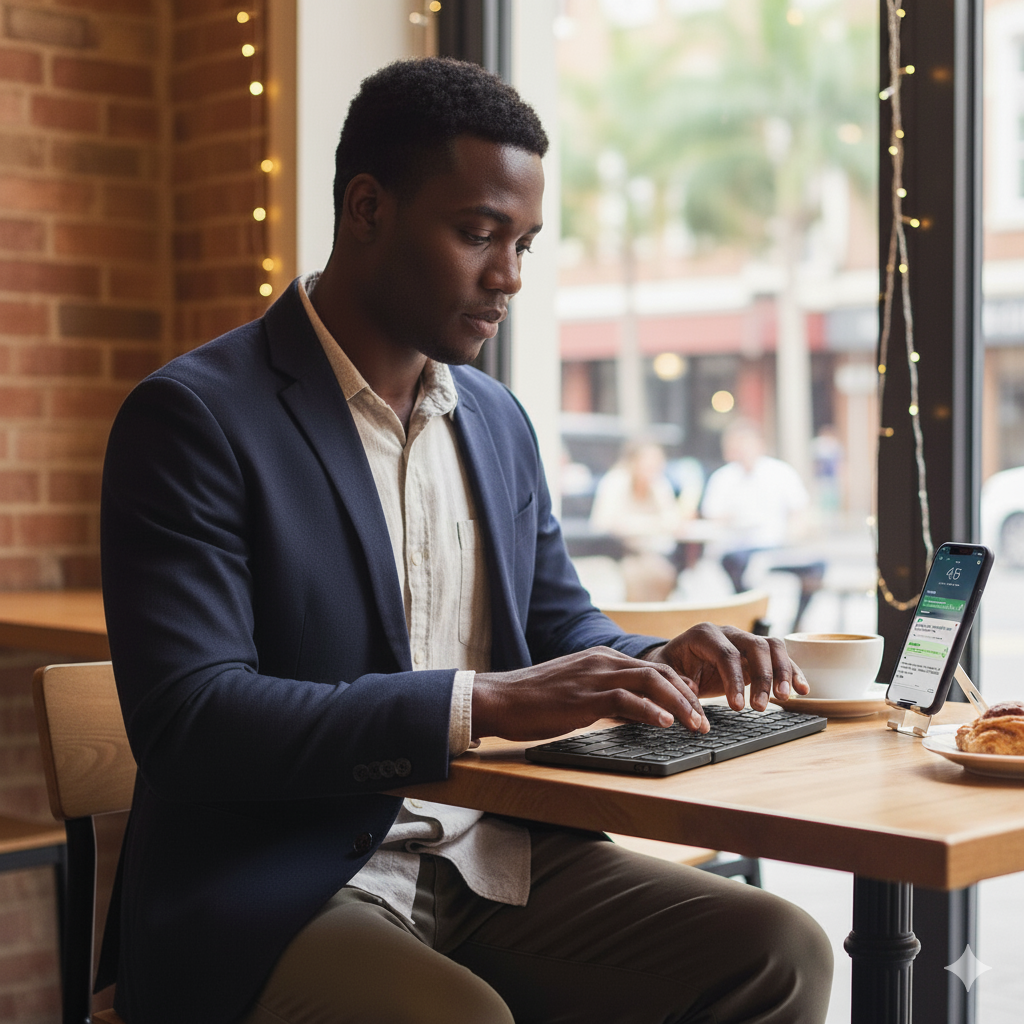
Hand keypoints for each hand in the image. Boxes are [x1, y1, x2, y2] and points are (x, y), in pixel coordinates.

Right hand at [472, 647, 709, 741]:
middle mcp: (602, 661)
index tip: (695, 706)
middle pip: (659, 672)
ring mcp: (594, 676)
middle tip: (704, 721)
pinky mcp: (584, 697)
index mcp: (601, 657)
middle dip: (687, 697)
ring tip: (695, 724)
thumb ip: (604, 695)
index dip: (679, 687)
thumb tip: (634, 712)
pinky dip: (651, 711)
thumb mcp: (576, 690)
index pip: (652, 667)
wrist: (500, 698)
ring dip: (679, 705)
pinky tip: (665, 723)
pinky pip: (627, 700)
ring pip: (650, 682)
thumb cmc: (534, 699)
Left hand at [645, 624, 808, 711]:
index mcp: (703, 634)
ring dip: (782, 671)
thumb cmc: (669, 667)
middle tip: (760, 708)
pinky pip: (780, 656)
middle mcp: (727, 632)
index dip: (734, 680)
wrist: (675, 659)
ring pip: (772, 647)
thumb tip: (692, 701)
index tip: (738, 708)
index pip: (725, 653)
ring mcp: (744, 640)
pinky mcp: (756, 653)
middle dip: (762, 677)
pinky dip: (792, 671)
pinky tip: (802, 689)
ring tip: (785, 697)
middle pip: (754, 646)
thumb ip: (676, 686)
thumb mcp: (663, 675)